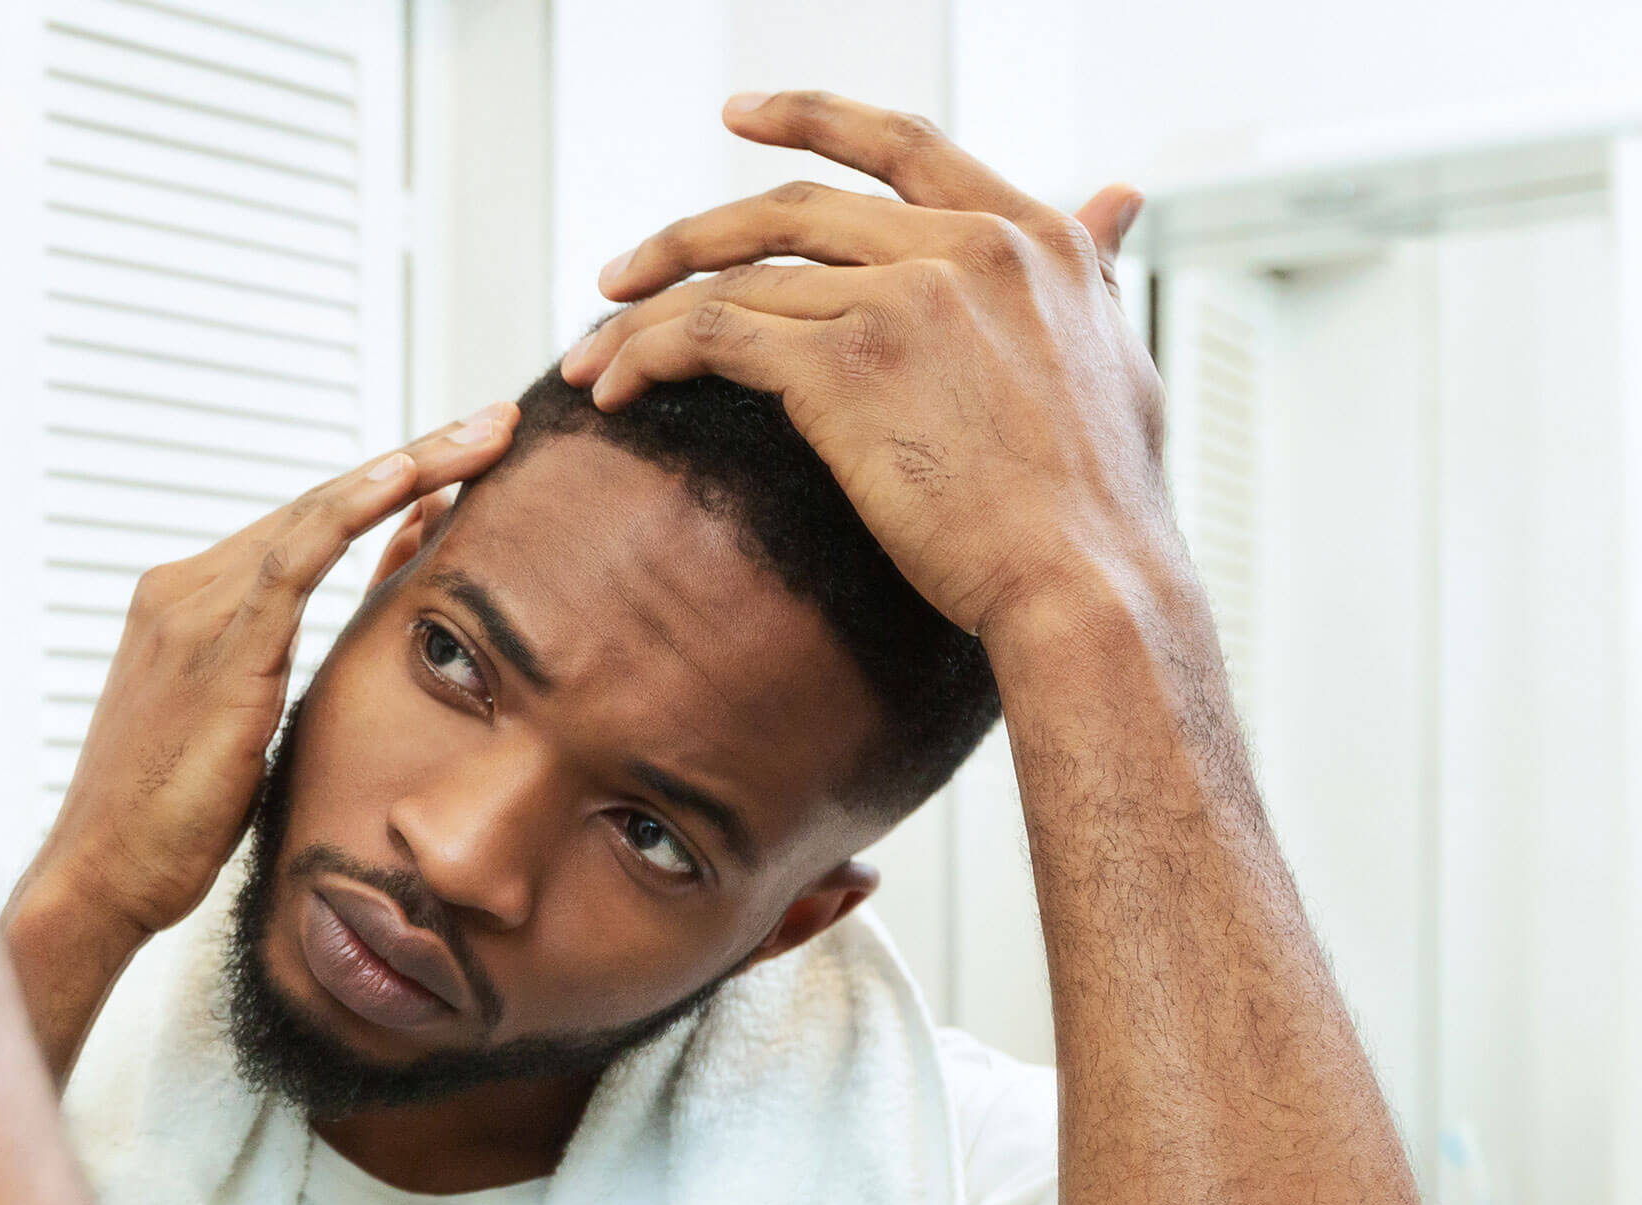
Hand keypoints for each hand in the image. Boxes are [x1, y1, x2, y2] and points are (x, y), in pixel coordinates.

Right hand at [20, 405, 520, 944]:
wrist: (102, 877)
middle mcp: (186, 589)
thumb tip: (387, 580)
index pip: (308, 522)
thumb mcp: (258, 713)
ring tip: (483, 436)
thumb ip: (310, 645)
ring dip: (410, 469)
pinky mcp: (214, 651)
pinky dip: (351, 512)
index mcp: (191, 601)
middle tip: (498, 421)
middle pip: (319, 502)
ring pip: (315, 515)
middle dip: (418, 457)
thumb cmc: (176, 815)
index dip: (391, 483)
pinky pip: (291, 561)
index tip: (468, 456)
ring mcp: (193, 612)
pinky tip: (407, 479)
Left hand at [560, 91, 1177, 649]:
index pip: (900, 144)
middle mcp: (966, 245)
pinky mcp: (845, 365)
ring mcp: (902, 297)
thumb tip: (1117, 198)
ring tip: (594, 351)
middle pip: (788, 208)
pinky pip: (714, 336)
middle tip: (620, 270)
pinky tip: (617, 389)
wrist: (1087, 584)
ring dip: (647, 313)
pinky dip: (651, 354)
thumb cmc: (1104, 502)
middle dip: (687, 236)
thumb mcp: (1115, 349)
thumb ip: (1092, 266)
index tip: (736, 115)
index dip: (810, 118)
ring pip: (736, 277)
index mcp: (1031, 233)